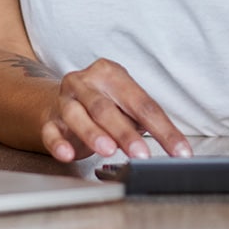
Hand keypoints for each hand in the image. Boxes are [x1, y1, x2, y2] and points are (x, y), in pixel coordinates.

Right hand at [42, 59, 192, 162]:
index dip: (163, 129)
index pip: (142, 103)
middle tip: (141, 153)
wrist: (60, 103)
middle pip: (107, 108)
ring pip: (78, 116)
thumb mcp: (125, 106)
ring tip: (109, 150)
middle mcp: (85, 82)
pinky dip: (59, 145)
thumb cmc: (102, 105)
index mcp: (111, 74)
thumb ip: (142, 123)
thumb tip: (171, 148)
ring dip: (93, 134)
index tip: (179, 152)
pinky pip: (51, 132)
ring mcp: (65, 100)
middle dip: (125, 132)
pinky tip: (68, 154)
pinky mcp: (49, 120)